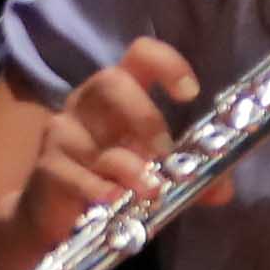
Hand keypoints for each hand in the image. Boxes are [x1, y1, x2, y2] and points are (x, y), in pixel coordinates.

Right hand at [18, 45, 214, 244]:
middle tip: (166, 151)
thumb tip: (221, 189)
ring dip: (127, 165)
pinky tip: (114, 201)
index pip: (139, 56)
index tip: (190, 93)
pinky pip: (72, 174)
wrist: (58, 214)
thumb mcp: (159, 175)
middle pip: (112, 82)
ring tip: (150, 191)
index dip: (166, 64)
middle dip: (144, 115)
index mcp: (120, 94)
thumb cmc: (115, 180)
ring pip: (93, 136)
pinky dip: (97, 188)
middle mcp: (88, 103)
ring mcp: (64, 133)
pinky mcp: (48, 167)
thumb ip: (193, 178)